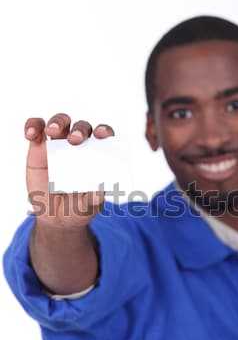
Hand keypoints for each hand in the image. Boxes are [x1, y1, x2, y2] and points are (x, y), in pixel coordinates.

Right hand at [25, 113, 113, 227]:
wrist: (55, 217)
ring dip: (57, 122)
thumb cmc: (78, 208)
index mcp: (97, 156)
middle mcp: (80, 146)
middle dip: (80, 129)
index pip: (104, 136)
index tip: (102, 134)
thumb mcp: (86, 207)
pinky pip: (36, 129)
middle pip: (82, 127)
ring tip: (51, 130)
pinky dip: (33, 126)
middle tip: (75, 140)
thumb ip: (92, 200)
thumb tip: (100, 195)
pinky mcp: (38, 148)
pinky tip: (30, 133)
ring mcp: (59, 145)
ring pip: (60, 122)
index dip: (105, 131)